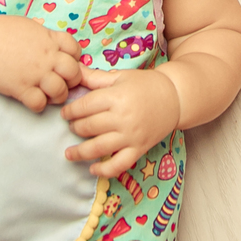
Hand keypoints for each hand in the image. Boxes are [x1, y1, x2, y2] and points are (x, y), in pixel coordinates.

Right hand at [0, 16, 81, 111]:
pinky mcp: (22, 89)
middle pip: (74, 73)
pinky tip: (31, 98)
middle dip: (70, 80)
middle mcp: (47, 57)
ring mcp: (36, 74)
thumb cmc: (0, 31)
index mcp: (49, 39)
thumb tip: (51, 43)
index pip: (75, 50)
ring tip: (47, 93)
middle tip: (60, 81)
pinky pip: (40, 104)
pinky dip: (38, 104)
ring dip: (57, 95)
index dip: (73, 58)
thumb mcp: (29, 26)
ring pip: (61, 92)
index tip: (64, 62)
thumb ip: (44, 36)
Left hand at [60, 66, 179, 176]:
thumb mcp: (120, 77)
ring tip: (69, 153)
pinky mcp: (139, 148)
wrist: (175, 97)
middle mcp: (123, 118)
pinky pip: (119, 164)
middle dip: (75, 128)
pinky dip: (105, 170)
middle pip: (89, 127)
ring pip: (99, 148)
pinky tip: (93, 169)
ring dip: (81, 152)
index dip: (71, 110)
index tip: (64, 113)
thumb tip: (73, 70)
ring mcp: (131, 135)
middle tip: (70, 127)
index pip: (85, 106)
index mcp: (117, 97)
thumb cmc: (145, 84)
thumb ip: (94, 77)